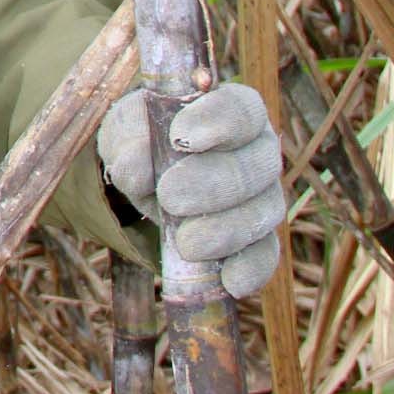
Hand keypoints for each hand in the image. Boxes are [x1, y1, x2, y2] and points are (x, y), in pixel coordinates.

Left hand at [97, 79, 283, 299]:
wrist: (148, 176)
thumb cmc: (145, 138)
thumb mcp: (128, 129)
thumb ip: (131, 139)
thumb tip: (136, 169)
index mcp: (236, 111)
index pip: (242, 110)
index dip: (217, 122)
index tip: (180, 137)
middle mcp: (260, 151)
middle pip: (258, 165)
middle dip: (214, 183)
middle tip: (170, 196)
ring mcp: (264, 197)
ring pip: (263, 212)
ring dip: (226, 230)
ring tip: (186, 243)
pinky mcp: (258, 238)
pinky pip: (265, 255)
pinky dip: (250, 270)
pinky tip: (231, 283)